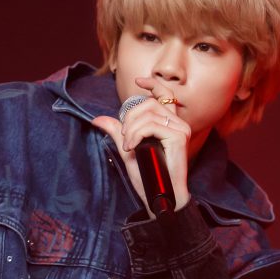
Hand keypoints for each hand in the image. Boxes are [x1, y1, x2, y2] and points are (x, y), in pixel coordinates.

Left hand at [92, 78, 190, 215]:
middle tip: (124, 138)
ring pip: (148, 114)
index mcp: (171, 123)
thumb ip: (118, 132)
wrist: (161, 197)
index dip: (152, 84)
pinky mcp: (179, 137)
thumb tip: (98, 119)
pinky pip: (151, 126)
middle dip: (129, 117)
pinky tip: (131, 148)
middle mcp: (179, 123)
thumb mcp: (129, 150)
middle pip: (149, 104)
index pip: (165, 94)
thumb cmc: (149, 177)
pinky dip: (136, 135)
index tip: (138, 81)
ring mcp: (181, 129)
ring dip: (131, 129)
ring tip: (127, 146)